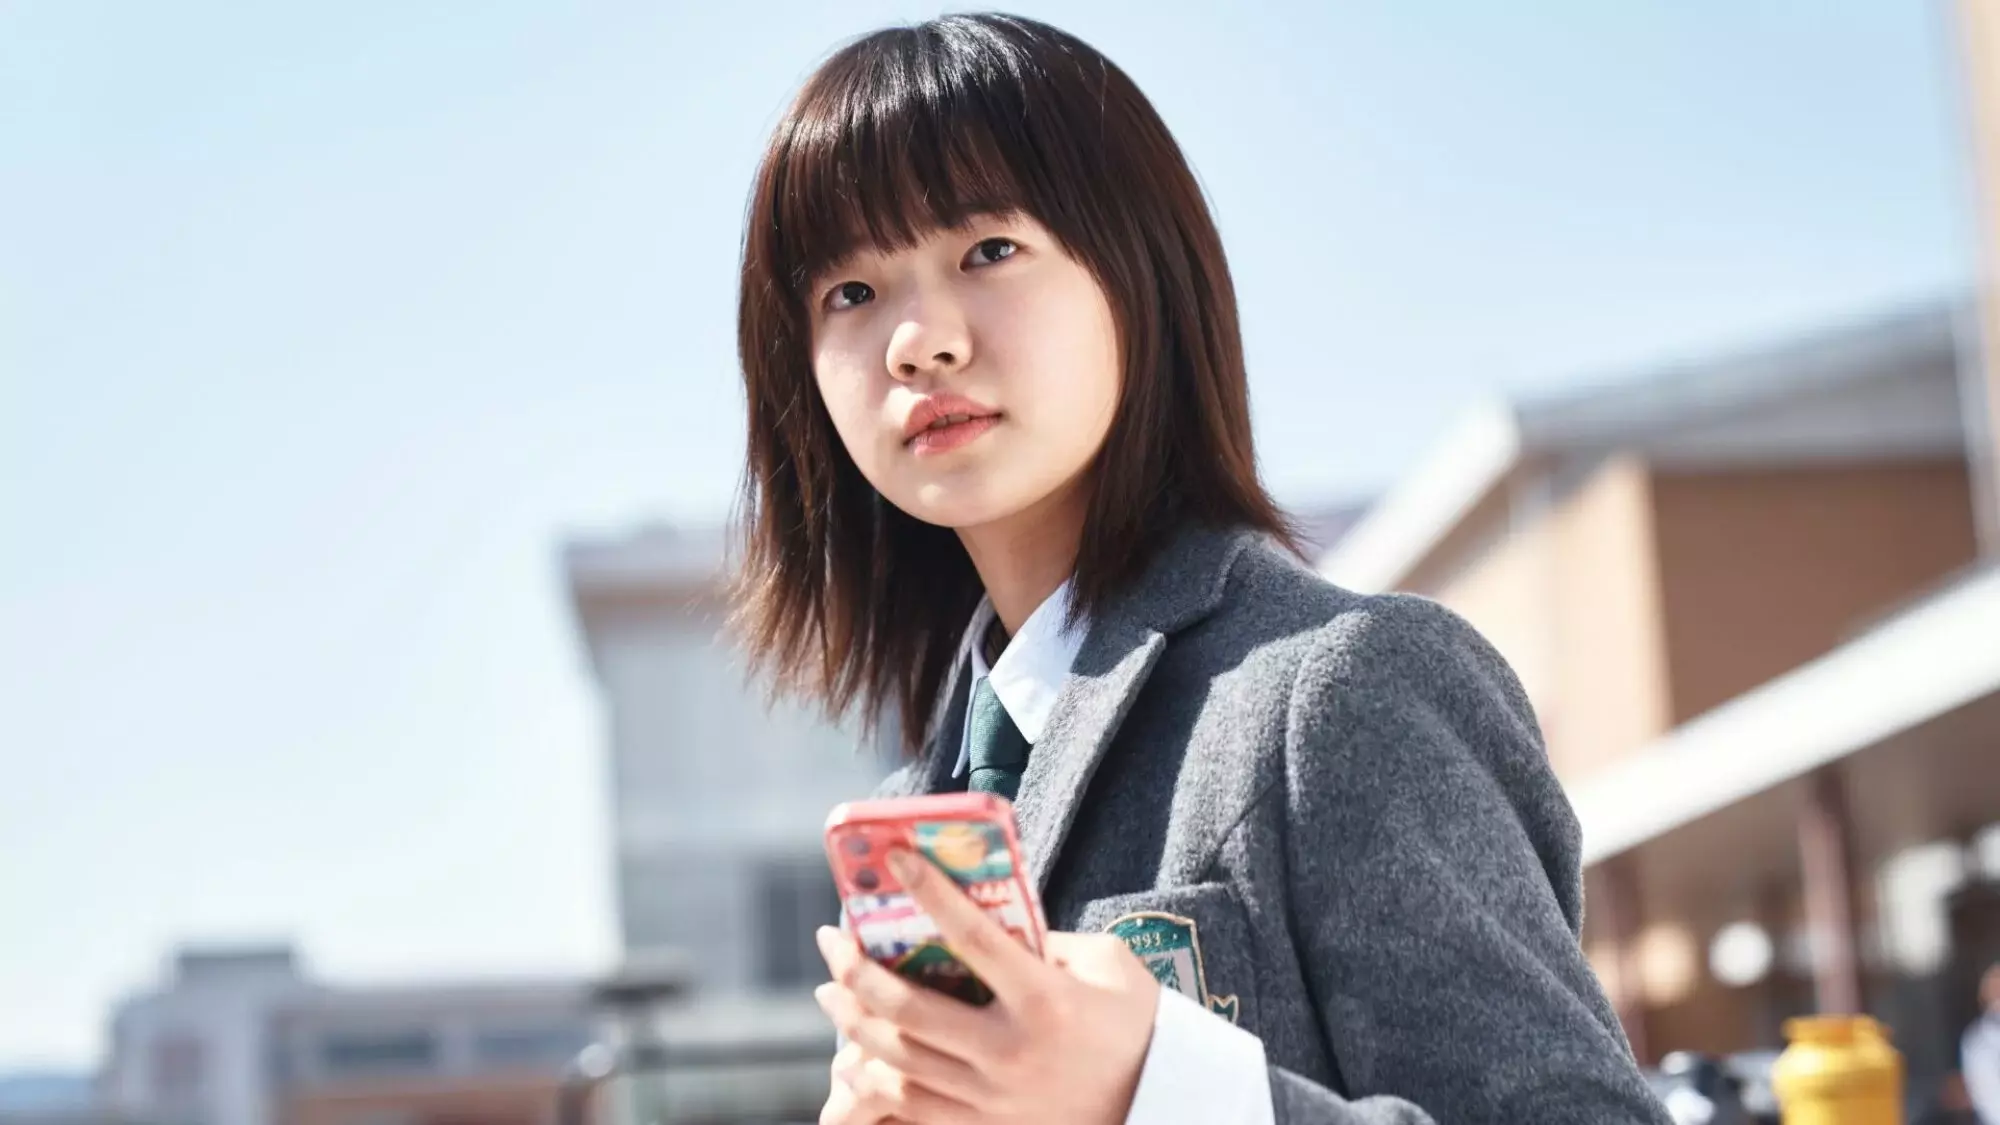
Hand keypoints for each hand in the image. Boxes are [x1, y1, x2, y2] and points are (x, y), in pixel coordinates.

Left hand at [814, 849, 1160, 1124]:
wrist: (1157, 1104)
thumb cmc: (1131, 1021)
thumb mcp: (1106, 965)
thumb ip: (1045, 940)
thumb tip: (979, 915)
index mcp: (1046, 999)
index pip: (974, 937)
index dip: (930, 892)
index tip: (895, 858)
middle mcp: (1012, 1051)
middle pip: (909, 1009)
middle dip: (857, 970)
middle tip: (831, 941)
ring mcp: (994, 1097)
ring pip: (898, 1060)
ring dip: (852, 1022)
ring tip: (831, 993)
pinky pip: (910, 1107)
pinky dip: (873, 1079)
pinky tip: (854, 1055)